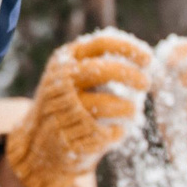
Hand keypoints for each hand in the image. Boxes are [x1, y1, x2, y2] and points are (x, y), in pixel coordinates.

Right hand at [2, 30, 155, 186]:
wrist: (37, 143)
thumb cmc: (67, 105)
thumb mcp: (73, 77)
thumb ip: (101, 66)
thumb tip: (146, 61)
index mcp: (64, 60)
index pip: (101, 43)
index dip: (129, 48)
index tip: (148, 58)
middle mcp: (61, 81)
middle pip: (104, 70)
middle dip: (131, 75)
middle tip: (147, 83)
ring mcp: (64, 109)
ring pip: (107, 104)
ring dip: (128, 108)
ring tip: (133, 111)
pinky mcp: (71, 135)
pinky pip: (107, 131)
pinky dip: (119, 131)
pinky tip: (117, 130)